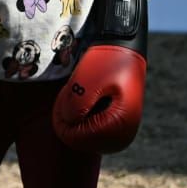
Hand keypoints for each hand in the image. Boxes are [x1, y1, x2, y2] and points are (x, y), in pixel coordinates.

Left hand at [52, 0, 146, 153]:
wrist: (125, 48)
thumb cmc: (107, 60)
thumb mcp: (87, 78)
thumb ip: (75, 103)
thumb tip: (69, 122)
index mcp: (118, 126)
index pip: (72, 136)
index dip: (61, 115)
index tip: (67, 93)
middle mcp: (122, 138)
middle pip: (75, 139)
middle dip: (67, 116)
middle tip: (72, 91)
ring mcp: (120, 137)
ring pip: (80, 135)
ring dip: (75, 115)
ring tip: (83, 92)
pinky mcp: (117, 131)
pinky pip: (89, 131)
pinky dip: (83, 117)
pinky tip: (90, 99)